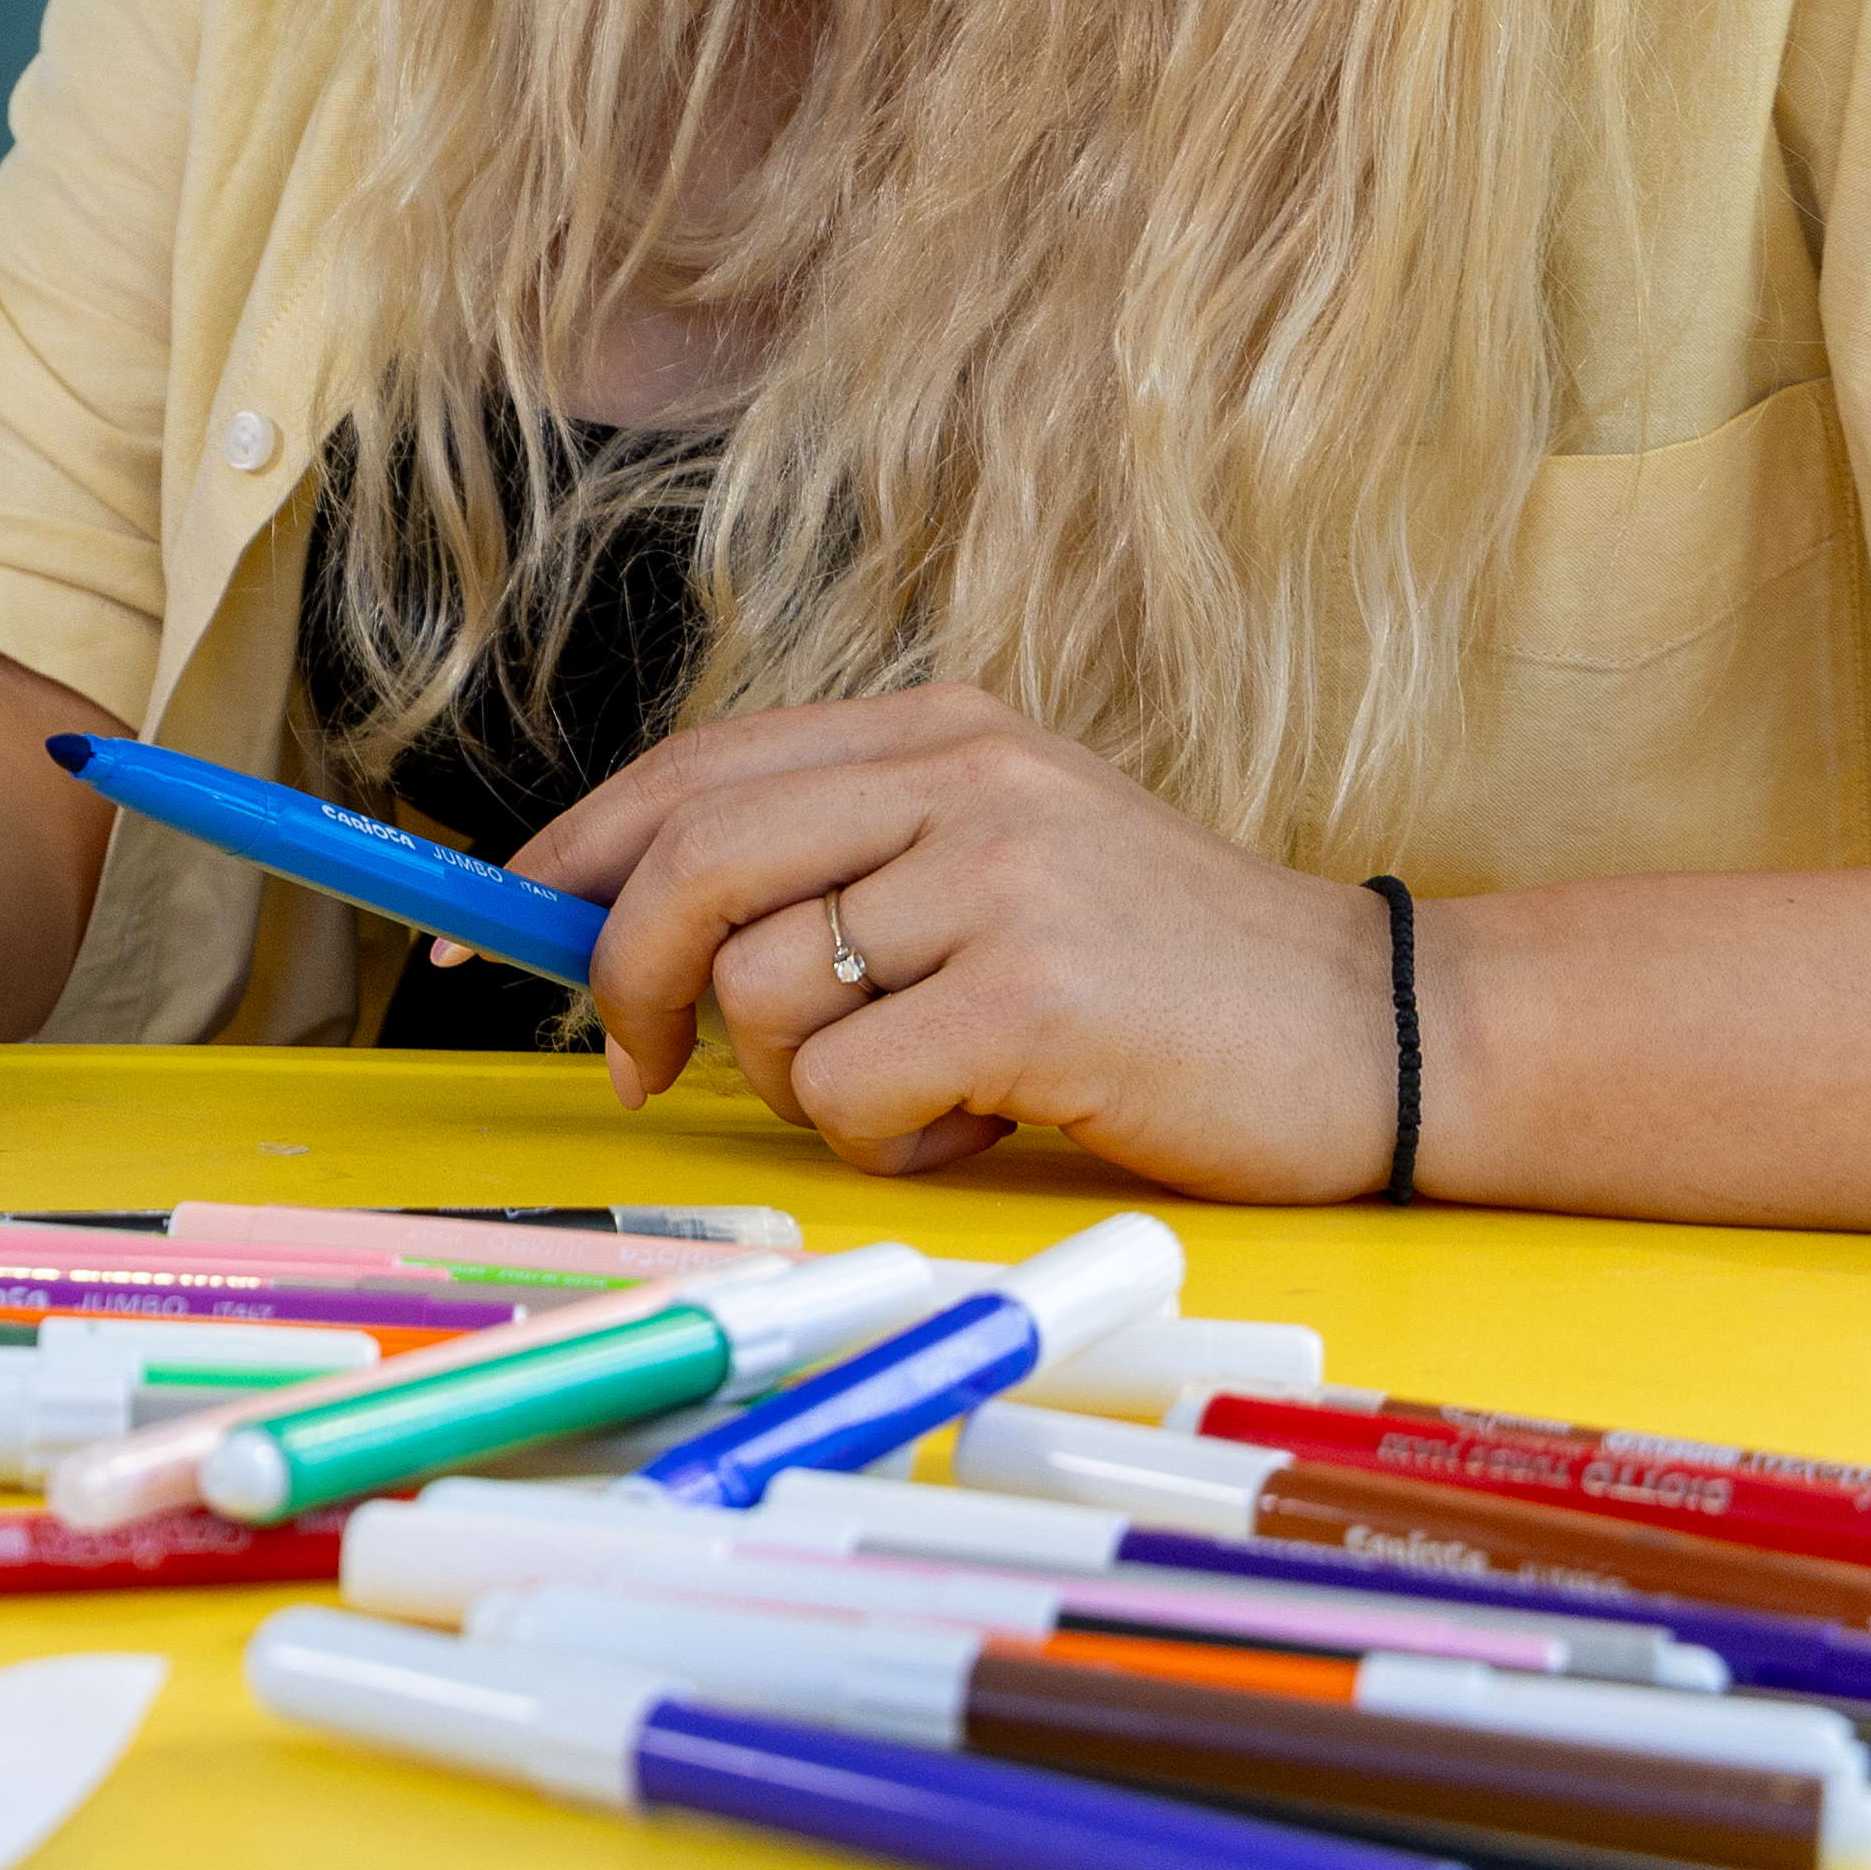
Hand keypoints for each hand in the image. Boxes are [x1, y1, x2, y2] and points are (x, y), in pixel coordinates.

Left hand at [512, 686, 1398, 1200]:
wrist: (1384, 1032)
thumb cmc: (1166, 977)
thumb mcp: (997, 869)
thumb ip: (837, 874)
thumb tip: (623, 942)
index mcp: (937, 733)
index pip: (693, 772)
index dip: (567, 853)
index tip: (486, 927)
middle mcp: (960, 777)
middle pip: (687, 860)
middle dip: (619, 979)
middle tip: (634, 1067)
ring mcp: (1000, 875)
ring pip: (760, 991)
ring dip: (809, 1080)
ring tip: (930, 1084)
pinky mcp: (1036, 990)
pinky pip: (851, 1085)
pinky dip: (889, 1136)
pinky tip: (985, 1120)